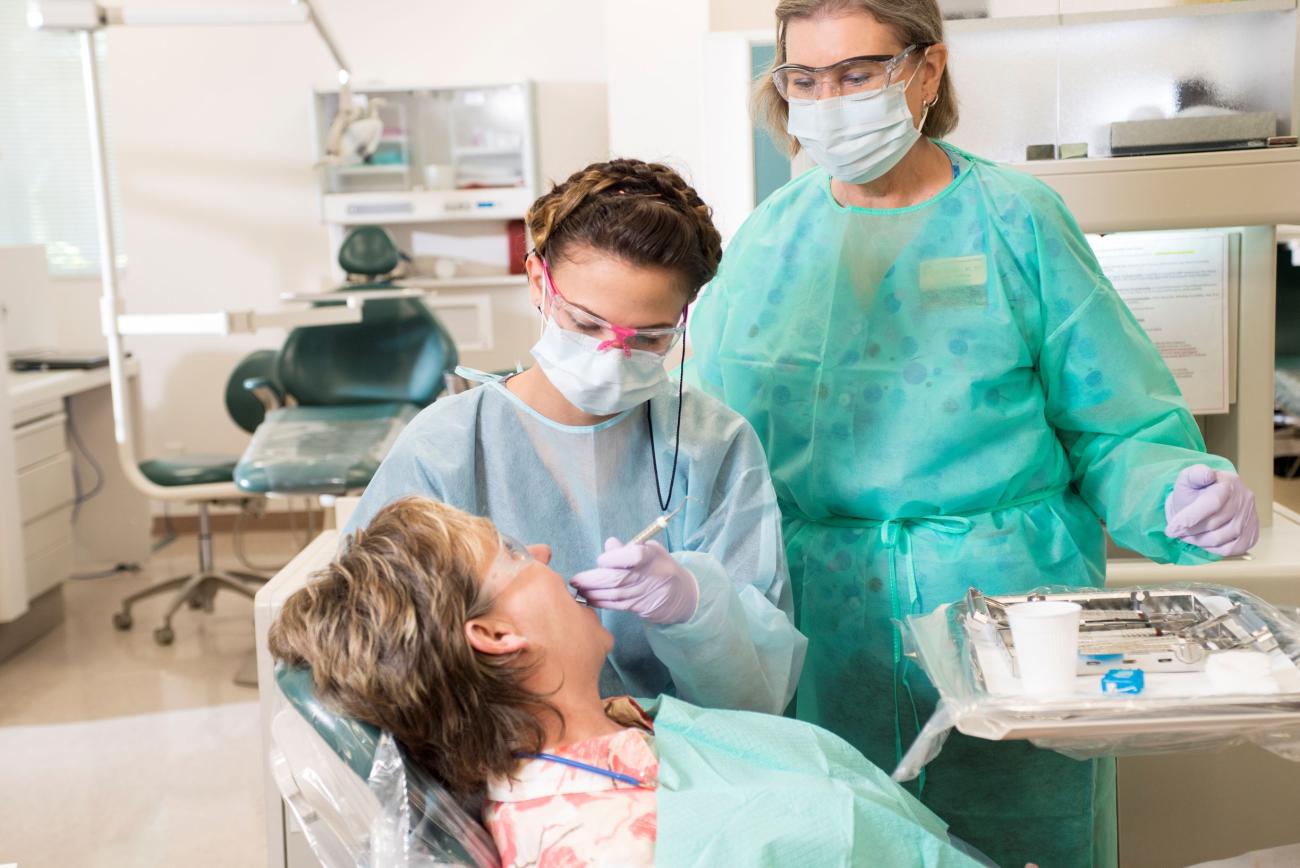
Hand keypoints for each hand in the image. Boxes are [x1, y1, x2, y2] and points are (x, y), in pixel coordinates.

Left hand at [570, 539, 699, 624]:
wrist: (681, 595)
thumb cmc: (660, 566)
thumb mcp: (651, 551)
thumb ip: (630, 547)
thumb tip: (610, 544)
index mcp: (653, 557)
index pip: (633, 556)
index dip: (613, 558)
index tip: (601, 560)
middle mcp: (650, 576)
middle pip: (618, 579)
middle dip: (593, 580)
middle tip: (575, 580)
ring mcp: (645, 594)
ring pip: (615, 595)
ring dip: (592, 593)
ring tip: (577, 589)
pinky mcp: (640, 608)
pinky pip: (617, 605)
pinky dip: (600, 602)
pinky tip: (588, 599)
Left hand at [1164, 465, 1259, 556]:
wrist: (1207, 499)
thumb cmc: (1194, 491)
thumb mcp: (1189, 478)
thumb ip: (1194, 474)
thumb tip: (1207, 474)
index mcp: (1227, 483)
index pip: (1212, 503)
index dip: (1190, 518)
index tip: (1171, 529)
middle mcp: (1243, 498)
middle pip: (1214, 523)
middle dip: (1190, 531)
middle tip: (1177, 532)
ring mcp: (1250, 516)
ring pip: (1223, 538)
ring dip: (1200, 541)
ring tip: (1188, 536)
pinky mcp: (1252, 531)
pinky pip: (1235, 548)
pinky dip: (1215, 550)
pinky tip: (1204, 543)